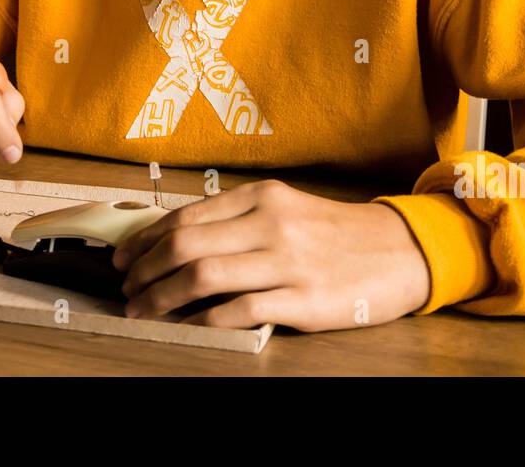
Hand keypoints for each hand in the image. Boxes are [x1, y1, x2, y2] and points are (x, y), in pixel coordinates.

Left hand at [113, 179, 430, 330]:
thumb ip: (239, 219)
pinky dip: (204, 320)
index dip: (146, 240)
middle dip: (144, 270)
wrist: (400, 251)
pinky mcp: (302, 298)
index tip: (125, 258)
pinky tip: (188, 326)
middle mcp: (271, 223)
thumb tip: (176, 241)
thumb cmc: (335, 233)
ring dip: (161, 297)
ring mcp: (287, 260)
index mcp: (262, 196)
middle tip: (126, 289)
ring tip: (144, 310)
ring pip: (202, 276)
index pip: (186, 216)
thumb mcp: (286, 209)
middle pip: (185, 245)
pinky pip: (239, 310)